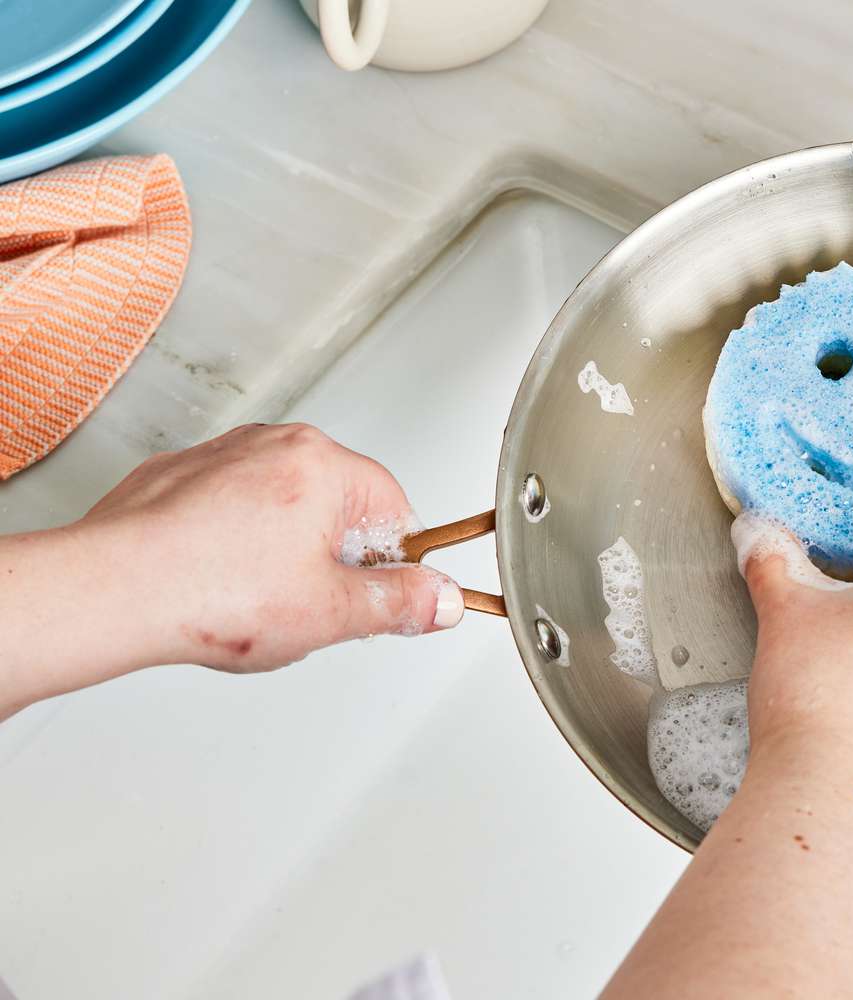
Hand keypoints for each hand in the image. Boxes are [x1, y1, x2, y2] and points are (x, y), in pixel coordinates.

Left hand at [74, 422, 462, 672]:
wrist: (110, 591)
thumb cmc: (210, 592)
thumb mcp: (332, 613)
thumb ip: (398, 603)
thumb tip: (439, 598)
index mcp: (323, 464)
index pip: (394, 509)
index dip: (391, 563)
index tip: (378, 596)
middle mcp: (272, 444)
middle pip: (337, 505)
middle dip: (331, 558)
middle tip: (309, 604)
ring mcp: (218, 456)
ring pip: (279, 507)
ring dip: (280, 551)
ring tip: (254, 600)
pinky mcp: (173, 477)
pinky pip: (226, 510)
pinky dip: (229, 544)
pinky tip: (215, 585)